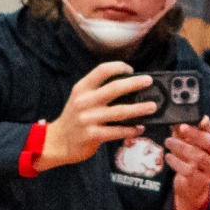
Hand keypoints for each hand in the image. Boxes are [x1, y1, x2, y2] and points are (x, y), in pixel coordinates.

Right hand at [35, 61, 152, 171]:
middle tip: (149, 82)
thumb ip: (98, 92)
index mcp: (82, 88)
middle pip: (114, 88)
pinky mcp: (92, 135)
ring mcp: (88, 119)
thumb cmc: (74, 118)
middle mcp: (84, 101)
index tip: (131, 69)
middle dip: (135, 84)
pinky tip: (140, 128)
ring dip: (139, 109)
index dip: (118, 67)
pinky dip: (131, 129)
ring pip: (120, 111)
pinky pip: (117, 131)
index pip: (102, 70)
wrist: (57, 142)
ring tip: (152, 107)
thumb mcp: (80, 99)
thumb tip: (129, 87)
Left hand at [166, 116, 209, 209]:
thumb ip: (183, 132)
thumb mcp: (187, 144)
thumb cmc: (189, 160)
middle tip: (180, 127)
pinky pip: (189, 170)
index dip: (209, 126)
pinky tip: (168, 156)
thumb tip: (174, 118)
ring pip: (198, 156)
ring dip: (181, 147)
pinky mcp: (201, 181)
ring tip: (168, 142)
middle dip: (194, 133)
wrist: (191, 187)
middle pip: (208, 143)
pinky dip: (177, 162)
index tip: (200, 119)